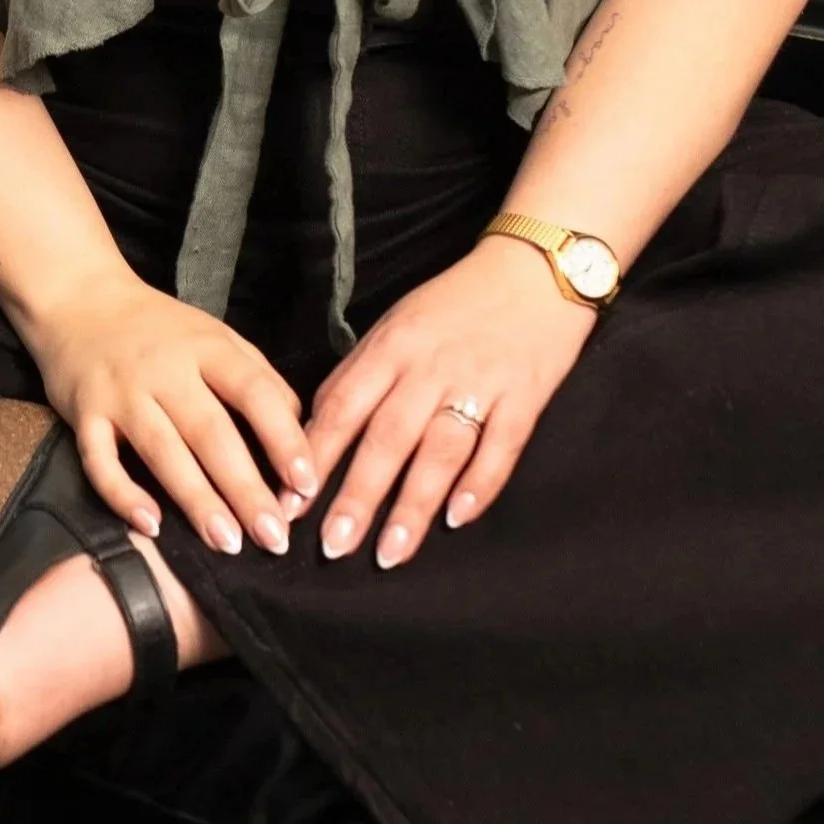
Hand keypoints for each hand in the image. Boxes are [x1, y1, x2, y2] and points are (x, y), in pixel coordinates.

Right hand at [20, 268, 316, 556]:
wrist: (80, 298)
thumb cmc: (159, 329)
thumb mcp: (215, 337)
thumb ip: (258, 379)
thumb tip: (299, 436)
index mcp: (207, 347)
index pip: (253, 392)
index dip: (283, 438)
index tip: (306, 485)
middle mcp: (165, 368)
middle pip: (211, 431)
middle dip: (245, 488)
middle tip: (274, 538)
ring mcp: (122, 391)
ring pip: (162, 450)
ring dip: (196, 500)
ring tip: (228, 543)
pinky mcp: (84, 413)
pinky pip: (100, 460)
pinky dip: (123, 494)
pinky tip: (150, 525)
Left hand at [305, 236, 595, 566]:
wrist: (533, 270)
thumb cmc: (455, 303)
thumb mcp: (396, 325)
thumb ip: (361, 374)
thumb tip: (319, 427)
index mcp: (391, 346)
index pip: (343, 406)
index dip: (315, 456)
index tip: (289, 504)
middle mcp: (429, 366)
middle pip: (385, 437)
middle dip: (357, 496)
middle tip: (332, 547)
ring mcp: (479, 383)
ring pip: (438, 451)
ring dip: (412, 505)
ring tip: (389, 553)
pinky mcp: (524, 397)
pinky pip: (499, 448)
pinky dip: (479, 485)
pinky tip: (458, 519)